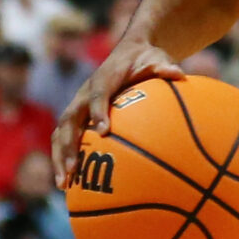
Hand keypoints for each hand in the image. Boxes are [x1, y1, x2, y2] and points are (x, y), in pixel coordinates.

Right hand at [53, 39, 188, 187]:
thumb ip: (164, 67)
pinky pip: (64, 138)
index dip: (98, 111)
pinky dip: (63, 159)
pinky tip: (69, 184)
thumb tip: (178, 74)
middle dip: (68, 146)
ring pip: (60, 133)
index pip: (98, 95)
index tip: (103, 132)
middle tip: (73, 171)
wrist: (130, 53)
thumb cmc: (146, 59)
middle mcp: (84, 93)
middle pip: (69, 120)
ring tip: (64, 185)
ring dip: (60, 158)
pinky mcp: (77, 116)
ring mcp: (78, 106)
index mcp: (104, 78)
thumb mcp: (157, 59)